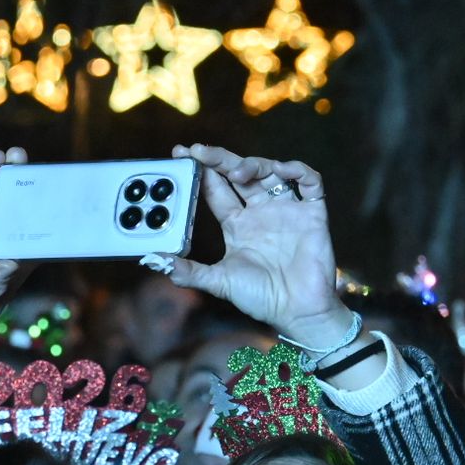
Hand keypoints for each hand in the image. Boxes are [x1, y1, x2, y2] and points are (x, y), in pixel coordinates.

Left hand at [157, 143, 350, 347]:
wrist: (298, 312)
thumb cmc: (261, 299)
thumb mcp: (219, 282)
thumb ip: (188, 271)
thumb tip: (152, 260)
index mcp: (237, 224)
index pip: (216, 189)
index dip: (202, 171)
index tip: (182, 154)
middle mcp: (260, 212)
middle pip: (240, 173)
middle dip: (220, 159)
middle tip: (200, 151)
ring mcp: (286, 210)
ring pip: (270, 172)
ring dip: (254, 164)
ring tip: (238, 171)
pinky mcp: (312, 213)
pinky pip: (310, 182)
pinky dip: (298, 170)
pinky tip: (282, 170)